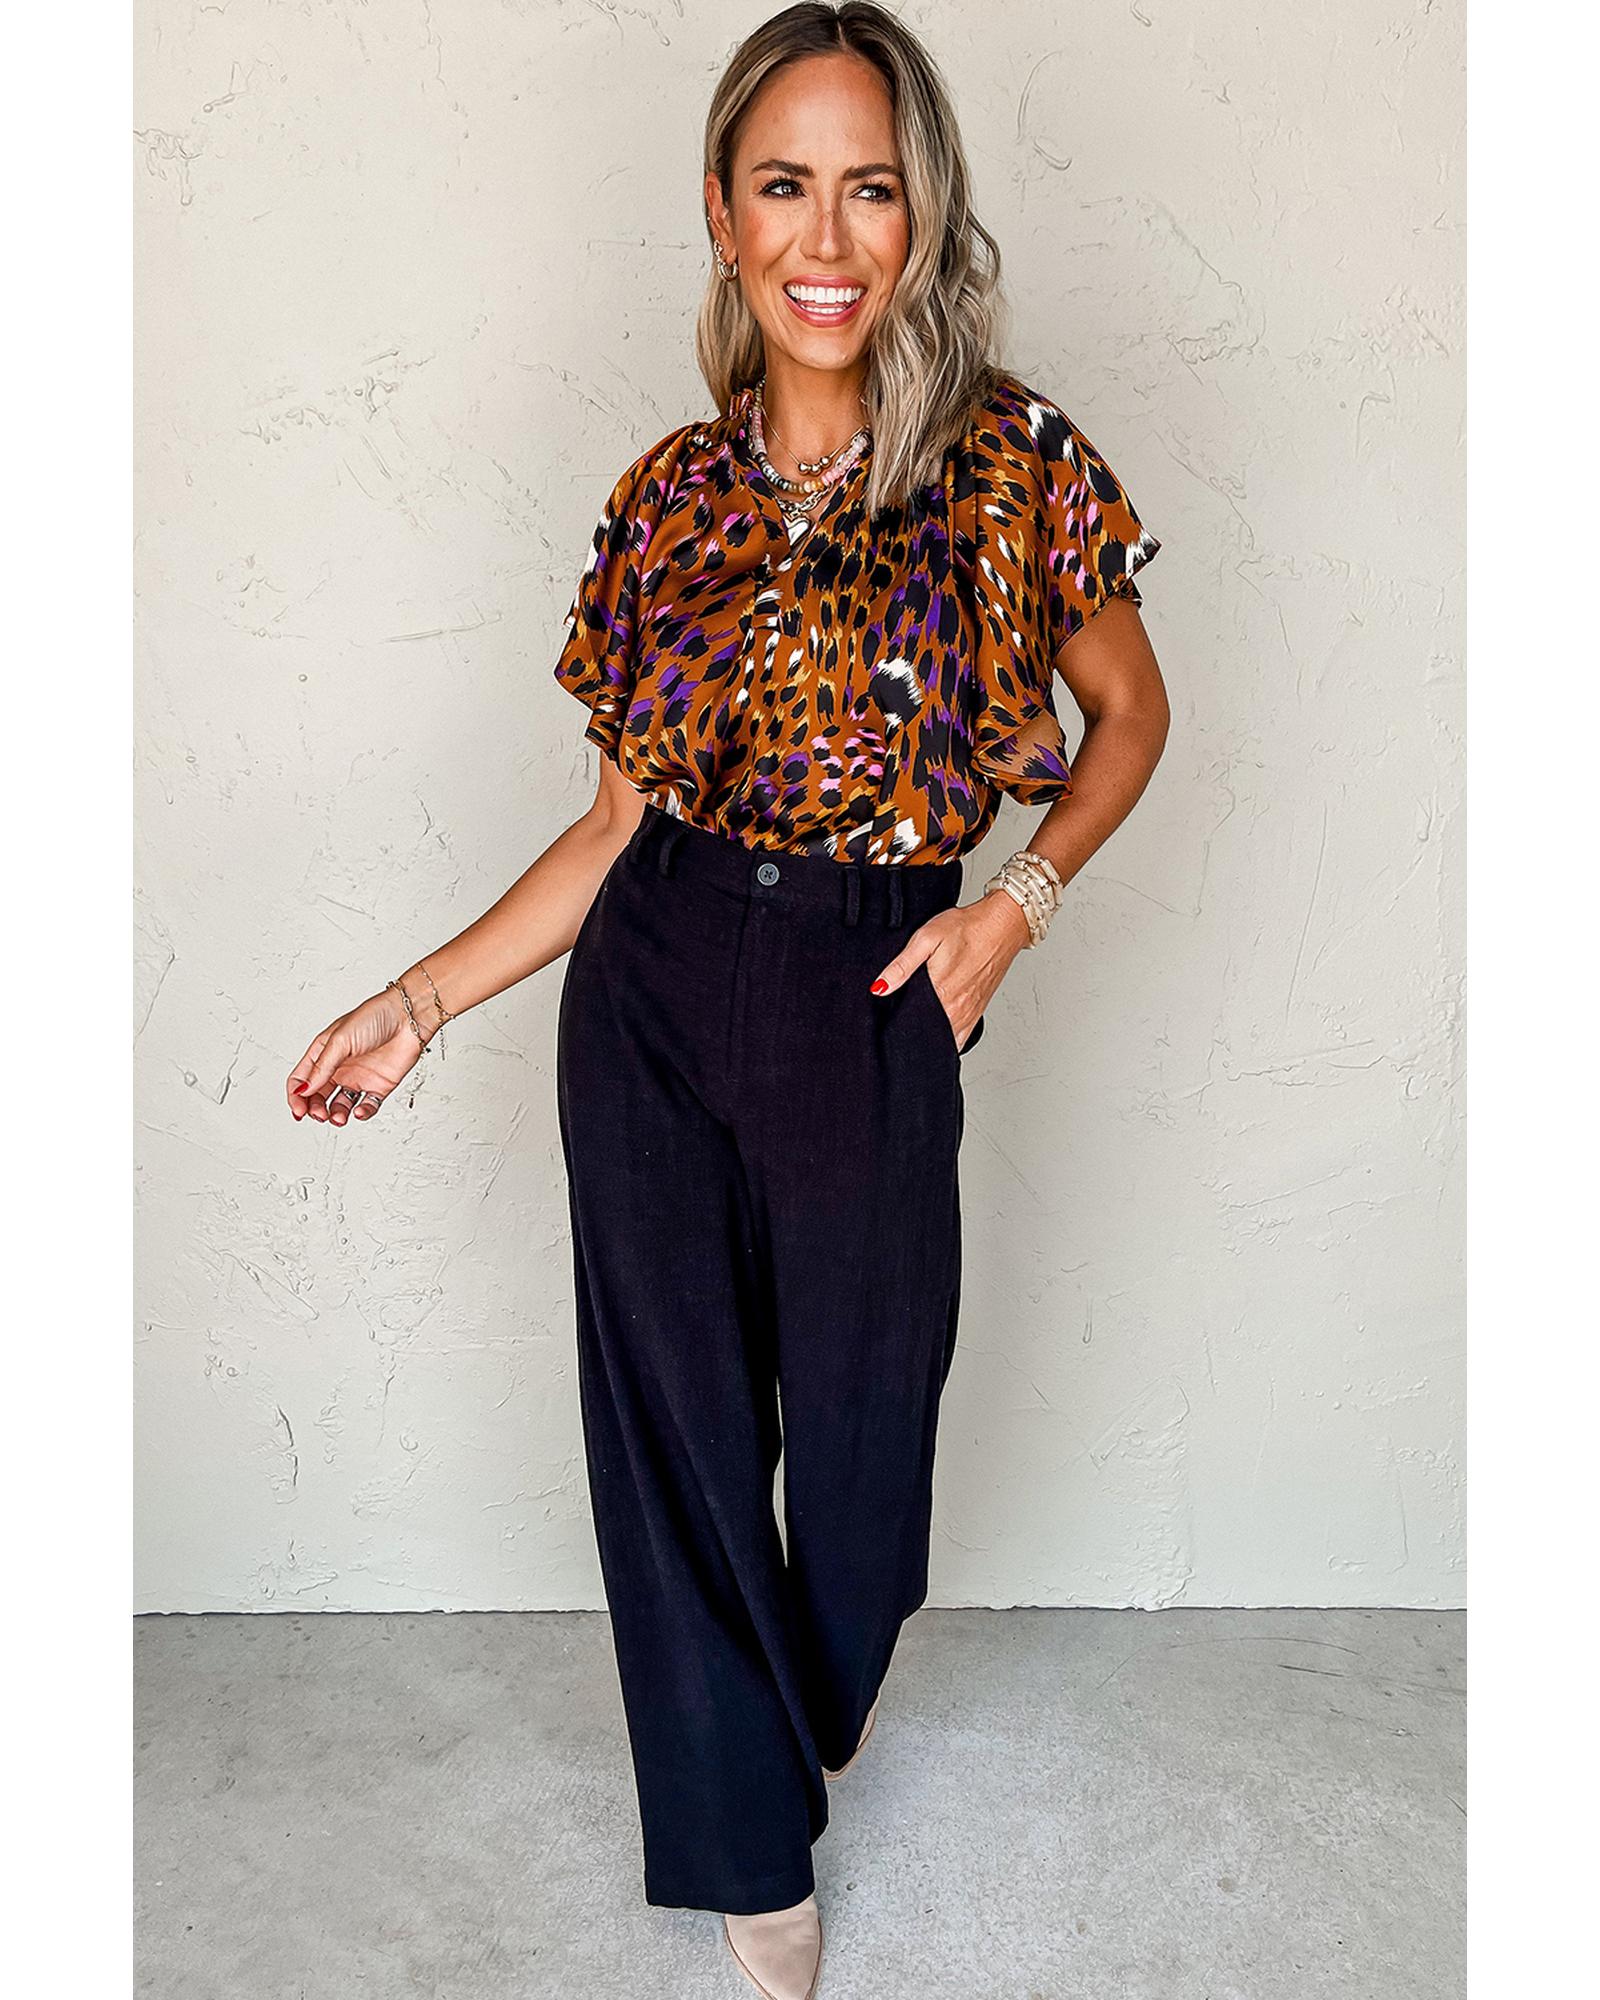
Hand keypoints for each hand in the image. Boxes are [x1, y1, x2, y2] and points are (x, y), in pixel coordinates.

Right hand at [286, 985, 428, 1126]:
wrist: (410, 1017)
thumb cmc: (375, 1017)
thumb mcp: (340, 1040)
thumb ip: (322, 1067)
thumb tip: (304, 1090)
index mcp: (324, 1052)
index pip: (301, 1079)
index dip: (296, 1096)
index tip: (298, 1110)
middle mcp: (339, 1067)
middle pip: (318, 1096)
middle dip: (314, 1109)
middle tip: (318, 1115)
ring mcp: (359, 1078)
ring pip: (340, 1105)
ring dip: (335, 1115)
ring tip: (337, 1117)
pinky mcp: (379, 1086)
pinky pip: (367, 1106)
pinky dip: (362, 1113)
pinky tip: (358, 1111)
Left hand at [870, 890, 1031, 1050]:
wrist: (1002, 925)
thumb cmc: (967, 928)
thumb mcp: (926, 938)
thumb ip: (902, 966)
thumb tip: (880, 987)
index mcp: (940, 992)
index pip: (910, 1021)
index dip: (895, 1022)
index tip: (887, 1018)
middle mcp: (956, 1007)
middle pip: (926, 1032)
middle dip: (910, 1030)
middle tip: (900, 1019)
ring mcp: (968, 1012)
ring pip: (943, 1039)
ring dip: (929, 1036)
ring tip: (918, 1024)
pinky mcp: (978, 1012)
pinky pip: (961, 1038)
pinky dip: (948, 1039)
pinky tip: (938, 1031)